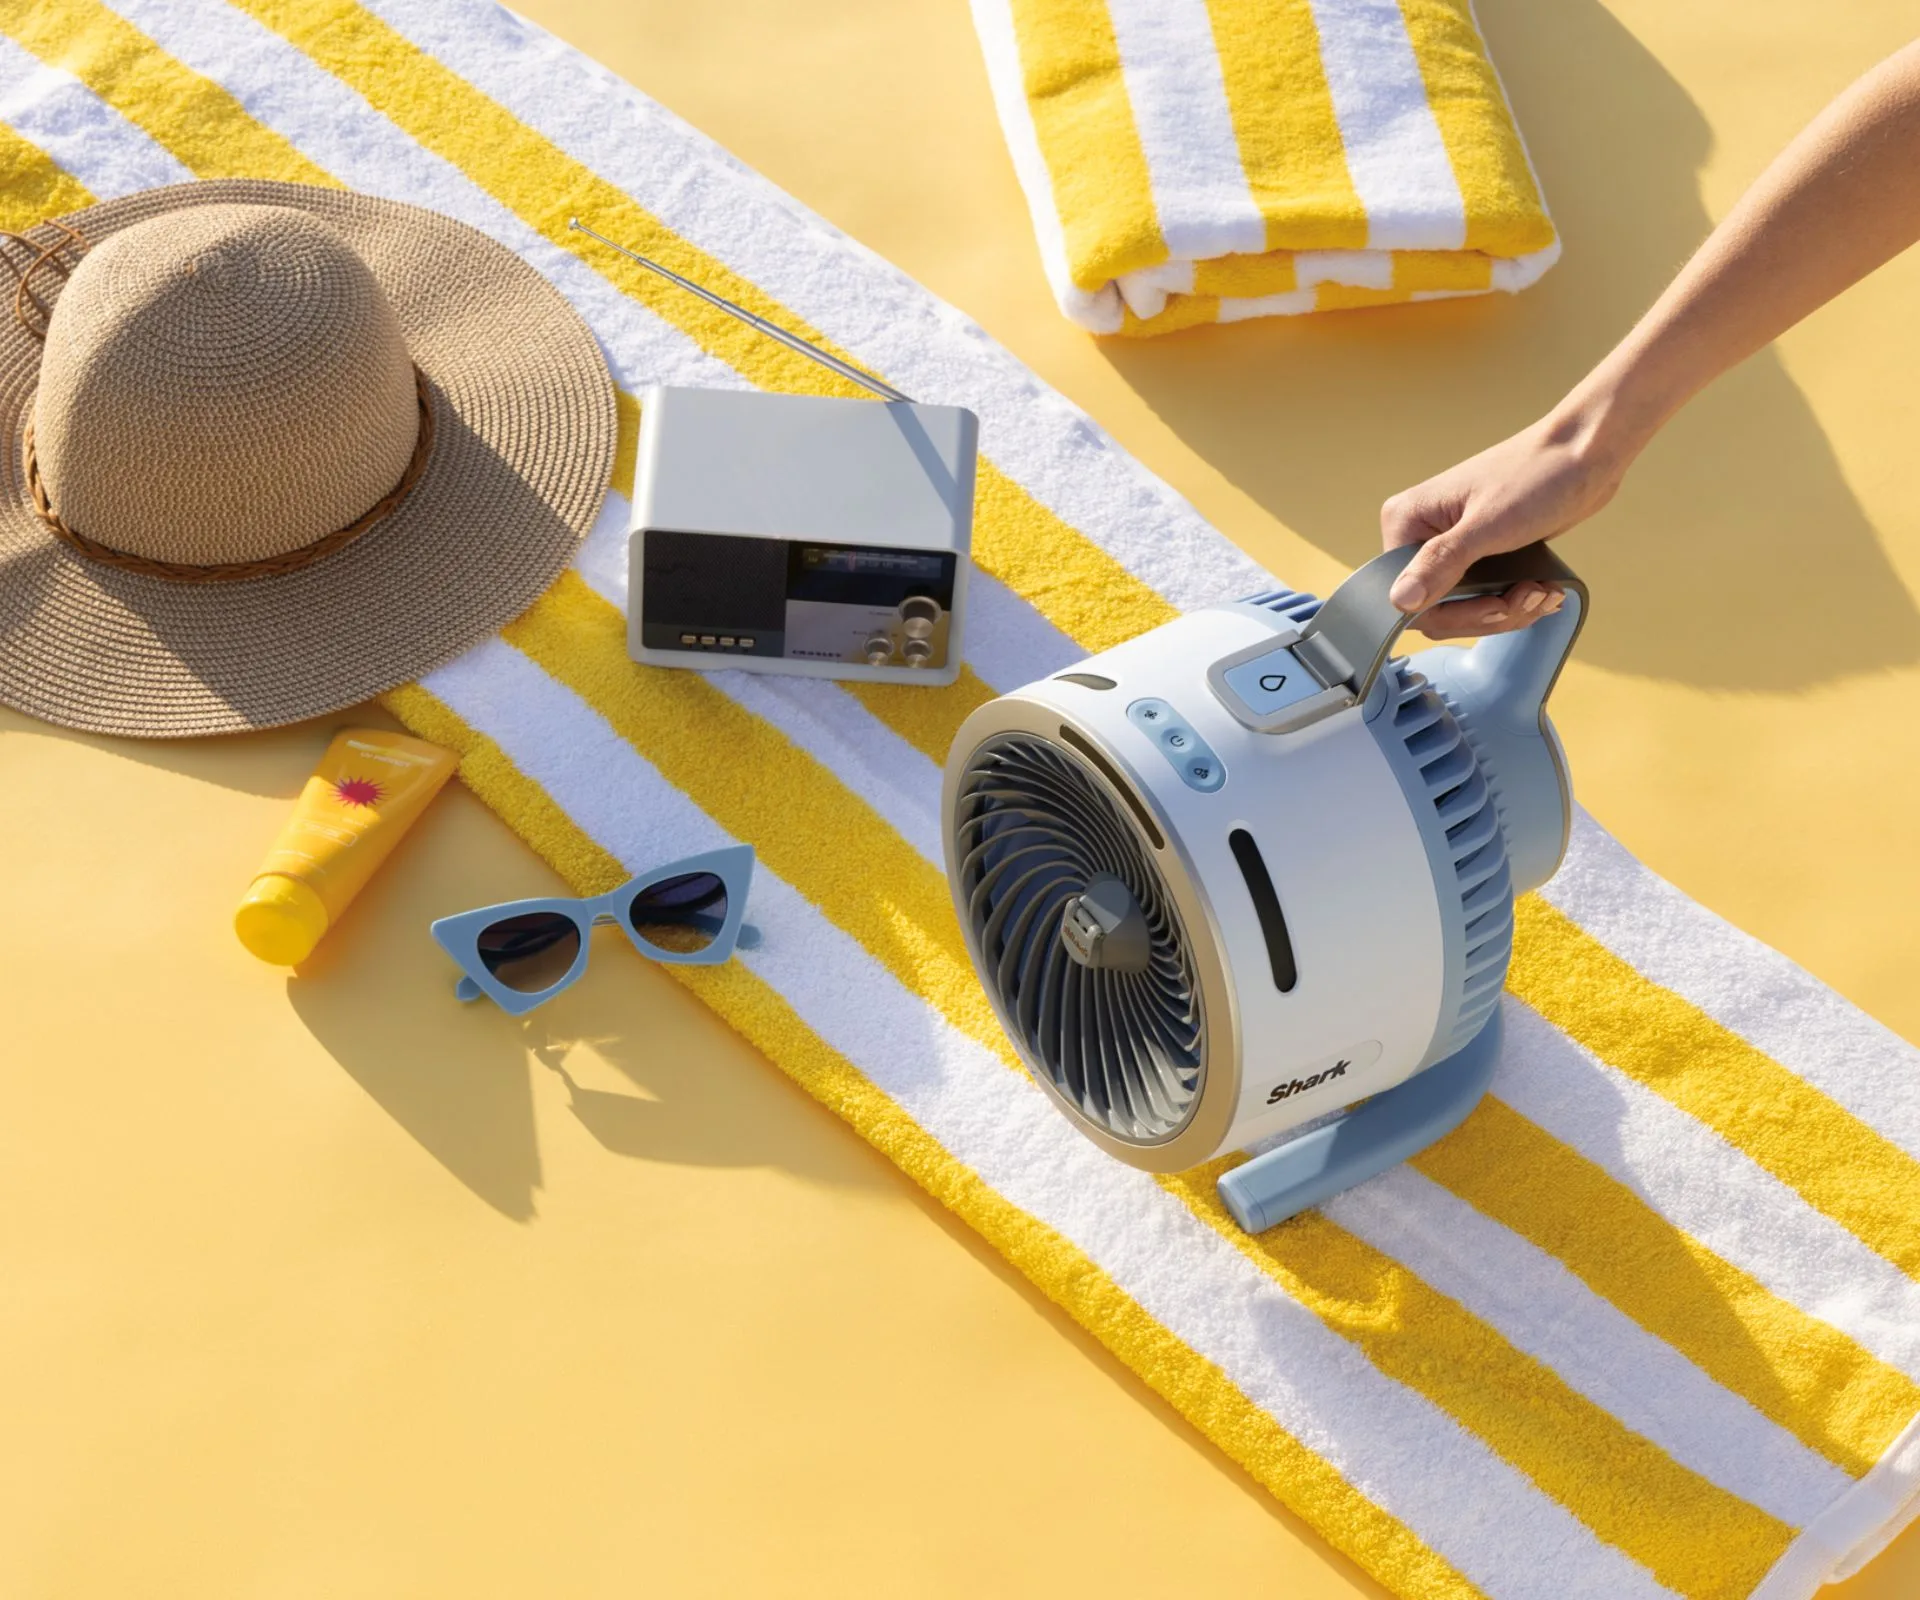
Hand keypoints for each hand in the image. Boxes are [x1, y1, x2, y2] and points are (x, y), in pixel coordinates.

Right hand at [1380, 410, 1623, 637]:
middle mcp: (1422, 534)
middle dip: (1488, 612)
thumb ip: (1441, 563)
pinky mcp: (1480, 552)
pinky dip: (1516, 601)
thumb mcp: (1488, 525)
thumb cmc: (1537, 473)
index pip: (1407, 598)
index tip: (1498, 606)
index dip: (1453, 613)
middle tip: (1528, 596)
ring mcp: (1451, 544)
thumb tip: (1399, 600)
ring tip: (1543, 591)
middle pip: (1437, 608)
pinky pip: (1485, 597)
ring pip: (1465, 608)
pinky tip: (1544, 589)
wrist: (1585, 451)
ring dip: (1509, 609)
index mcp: (1408, 521)